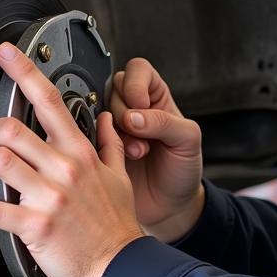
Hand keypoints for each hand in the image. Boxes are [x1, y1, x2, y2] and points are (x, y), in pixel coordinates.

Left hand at [0, 43, 144, 276]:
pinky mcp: (36, 226)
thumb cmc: (118, 227)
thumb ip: (110, 146)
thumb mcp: (120, 178)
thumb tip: (106, 120)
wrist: (121, 269)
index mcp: (80, 153)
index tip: (5, 53)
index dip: (24, 71)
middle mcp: (64, 168)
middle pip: (9, 128)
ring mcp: (50, 196)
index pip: (50, 100)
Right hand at [108, 58, 204, 242]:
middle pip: (113, 89)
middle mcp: (132, 108)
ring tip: (136, 154)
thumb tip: (135, 116)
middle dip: (126, 115)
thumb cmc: (182, 170)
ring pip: (98, 112)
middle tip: (142, 139)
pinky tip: (119, 160)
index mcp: (155, 97)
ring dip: (116, 134)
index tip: (142, 106)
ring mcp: (114, 129)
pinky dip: (103, 148)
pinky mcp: (101, 148)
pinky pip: (88, 137)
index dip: (136, 85)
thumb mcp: (188, 141)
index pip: (138, 70)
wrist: (169, 206)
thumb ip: (165, 122)